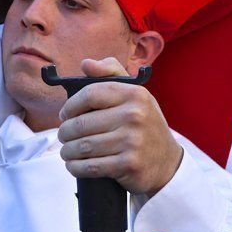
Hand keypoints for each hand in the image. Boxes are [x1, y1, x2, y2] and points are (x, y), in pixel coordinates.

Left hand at [57, 57, 183, 195]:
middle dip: (65, 132)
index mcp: (134, 94)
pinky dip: (76, 167)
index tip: (65, 114)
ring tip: (67, 151)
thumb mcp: (135, 94)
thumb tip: (86, 64)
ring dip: (68, 151)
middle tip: (64, 136)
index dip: (70, 105)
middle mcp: (135, 115)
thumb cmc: (144, 124)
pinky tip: (74, 164)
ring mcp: (133, 141)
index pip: (89, 94)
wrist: (167, 162)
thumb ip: (111, 72)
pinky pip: (90, 166)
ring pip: (83, 146)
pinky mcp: (129, 164)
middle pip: (81, 123)